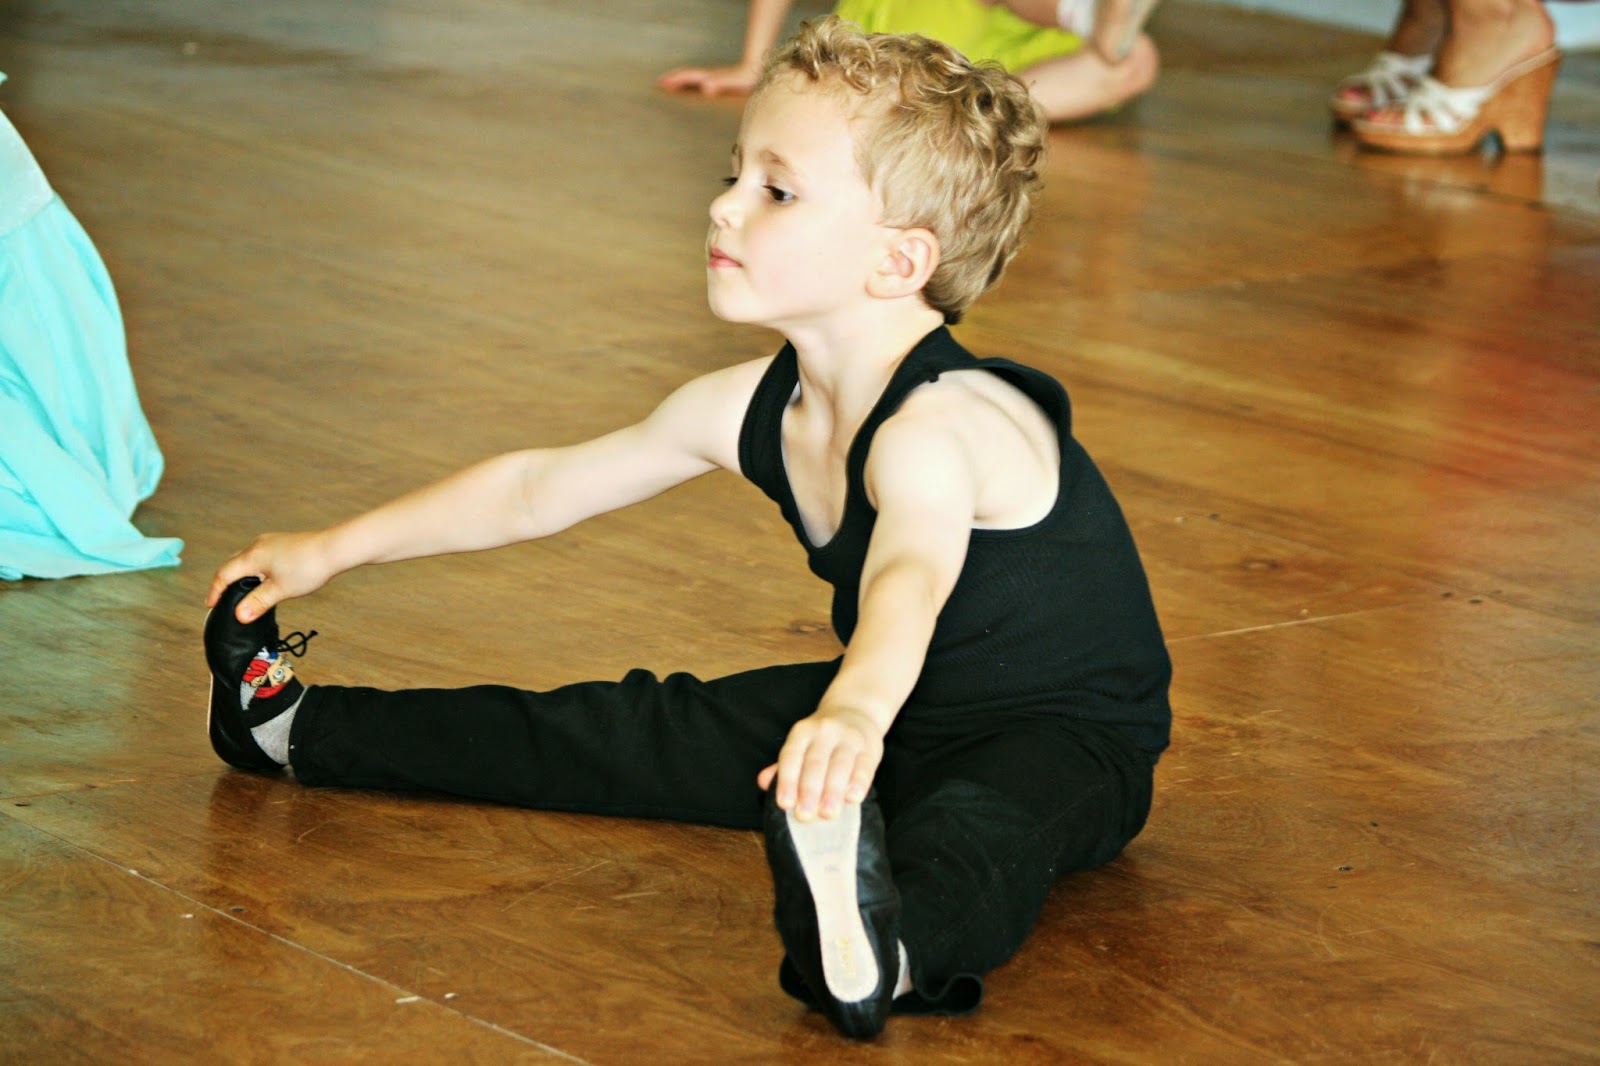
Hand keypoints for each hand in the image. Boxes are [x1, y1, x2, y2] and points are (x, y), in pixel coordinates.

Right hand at [205, 530, 335, 621]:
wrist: (334, 549)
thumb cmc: (308, 568)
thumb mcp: (280, 590)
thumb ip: (258, 602)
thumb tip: (239, 616)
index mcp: (252, 556)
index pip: (224, 574)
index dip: (215, 591)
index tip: (210, 605)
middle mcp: (257, 545)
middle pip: (232, 564)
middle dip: (225, 582)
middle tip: (221, 599)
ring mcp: (270, 542)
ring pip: (246, 559)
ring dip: (240, 574)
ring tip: (240, 592)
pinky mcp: (281, 543)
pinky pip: (259, 556)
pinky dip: (253, 569)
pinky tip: (262, 579)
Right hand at [655, 63, 761, 96]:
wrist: (756, 70)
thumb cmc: (745, 79)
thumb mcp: (732, 83)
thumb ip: (719, 83)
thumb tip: (705, 86)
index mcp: (708, 77)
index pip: (687, 77)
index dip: (674, 80)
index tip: (661, 83)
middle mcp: (708, 76)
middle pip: (686, 75)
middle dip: (672, 78)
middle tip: (659, 83)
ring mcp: (713, 77)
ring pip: (691, 77)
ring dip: (680, 80)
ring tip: (671, 84)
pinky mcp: (718, 81)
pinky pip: (699, 81)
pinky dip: (690, 83)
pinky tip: (693, 88)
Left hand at [758, 706, 884, 821]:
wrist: (856, 711)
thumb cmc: (822, 739)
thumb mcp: (800, 744)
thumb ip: (783, 766)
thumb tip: (763, 783)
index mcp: (802, 732)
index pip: (791, 756)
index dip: (787, 781)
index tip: (785, 804)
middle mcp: (824, 731)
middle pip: (815, 763)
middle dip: (809, 791)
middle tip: (805, 816)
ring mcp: (849, 738)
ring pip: (840, 765)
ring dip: (833, 792)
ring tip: (828, 814)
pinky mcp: (871, 748)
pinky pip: (864, 766)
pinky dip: (859, 783)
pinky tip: (853, 799)